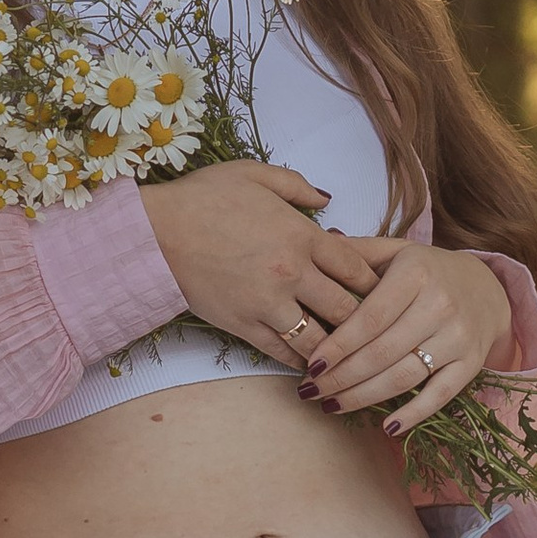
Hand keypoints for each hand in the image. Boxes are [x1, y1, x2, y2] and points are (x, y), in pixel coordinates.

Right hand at [138, 164, 385, 368]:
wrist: (156, 231)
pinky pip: (283, 351)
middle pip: (346, 308)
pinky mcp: (243, 325)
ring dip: (336, 348)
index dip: (373, 282)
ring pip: (320, 339)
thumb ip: (296, 185)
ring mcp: (268, 303)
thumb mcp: (253, 174)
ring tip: (347, 355)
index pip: (356, 267)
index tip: (380, 291)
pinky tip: (311, 364)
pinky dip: (301, 360)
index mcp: (301, 234)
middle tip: (373, 330)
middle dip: (363, 320)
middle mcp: (292, 272)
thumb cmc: (203, 197)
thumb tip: (327, 198)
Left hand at [295, 243, 514, 431]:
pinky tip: (388, 428)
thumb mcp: (396, 252)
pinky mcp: (472, 363)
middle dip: (342, 377)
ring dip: (364, 397)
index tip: (310, 364)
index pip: (370, 318)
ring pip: (405, 376)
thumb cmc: (428, 271)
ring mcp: (458, 337)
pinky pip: (440, 395)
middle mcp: (440, 305)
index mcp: (416, 274)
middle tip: (311, 390)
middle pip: (382, 352)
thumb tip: (315, 249)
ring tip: (332, 405)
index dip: (338, 345)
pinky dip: (414, 415)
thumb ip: (357, 253)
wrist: (488, 288)